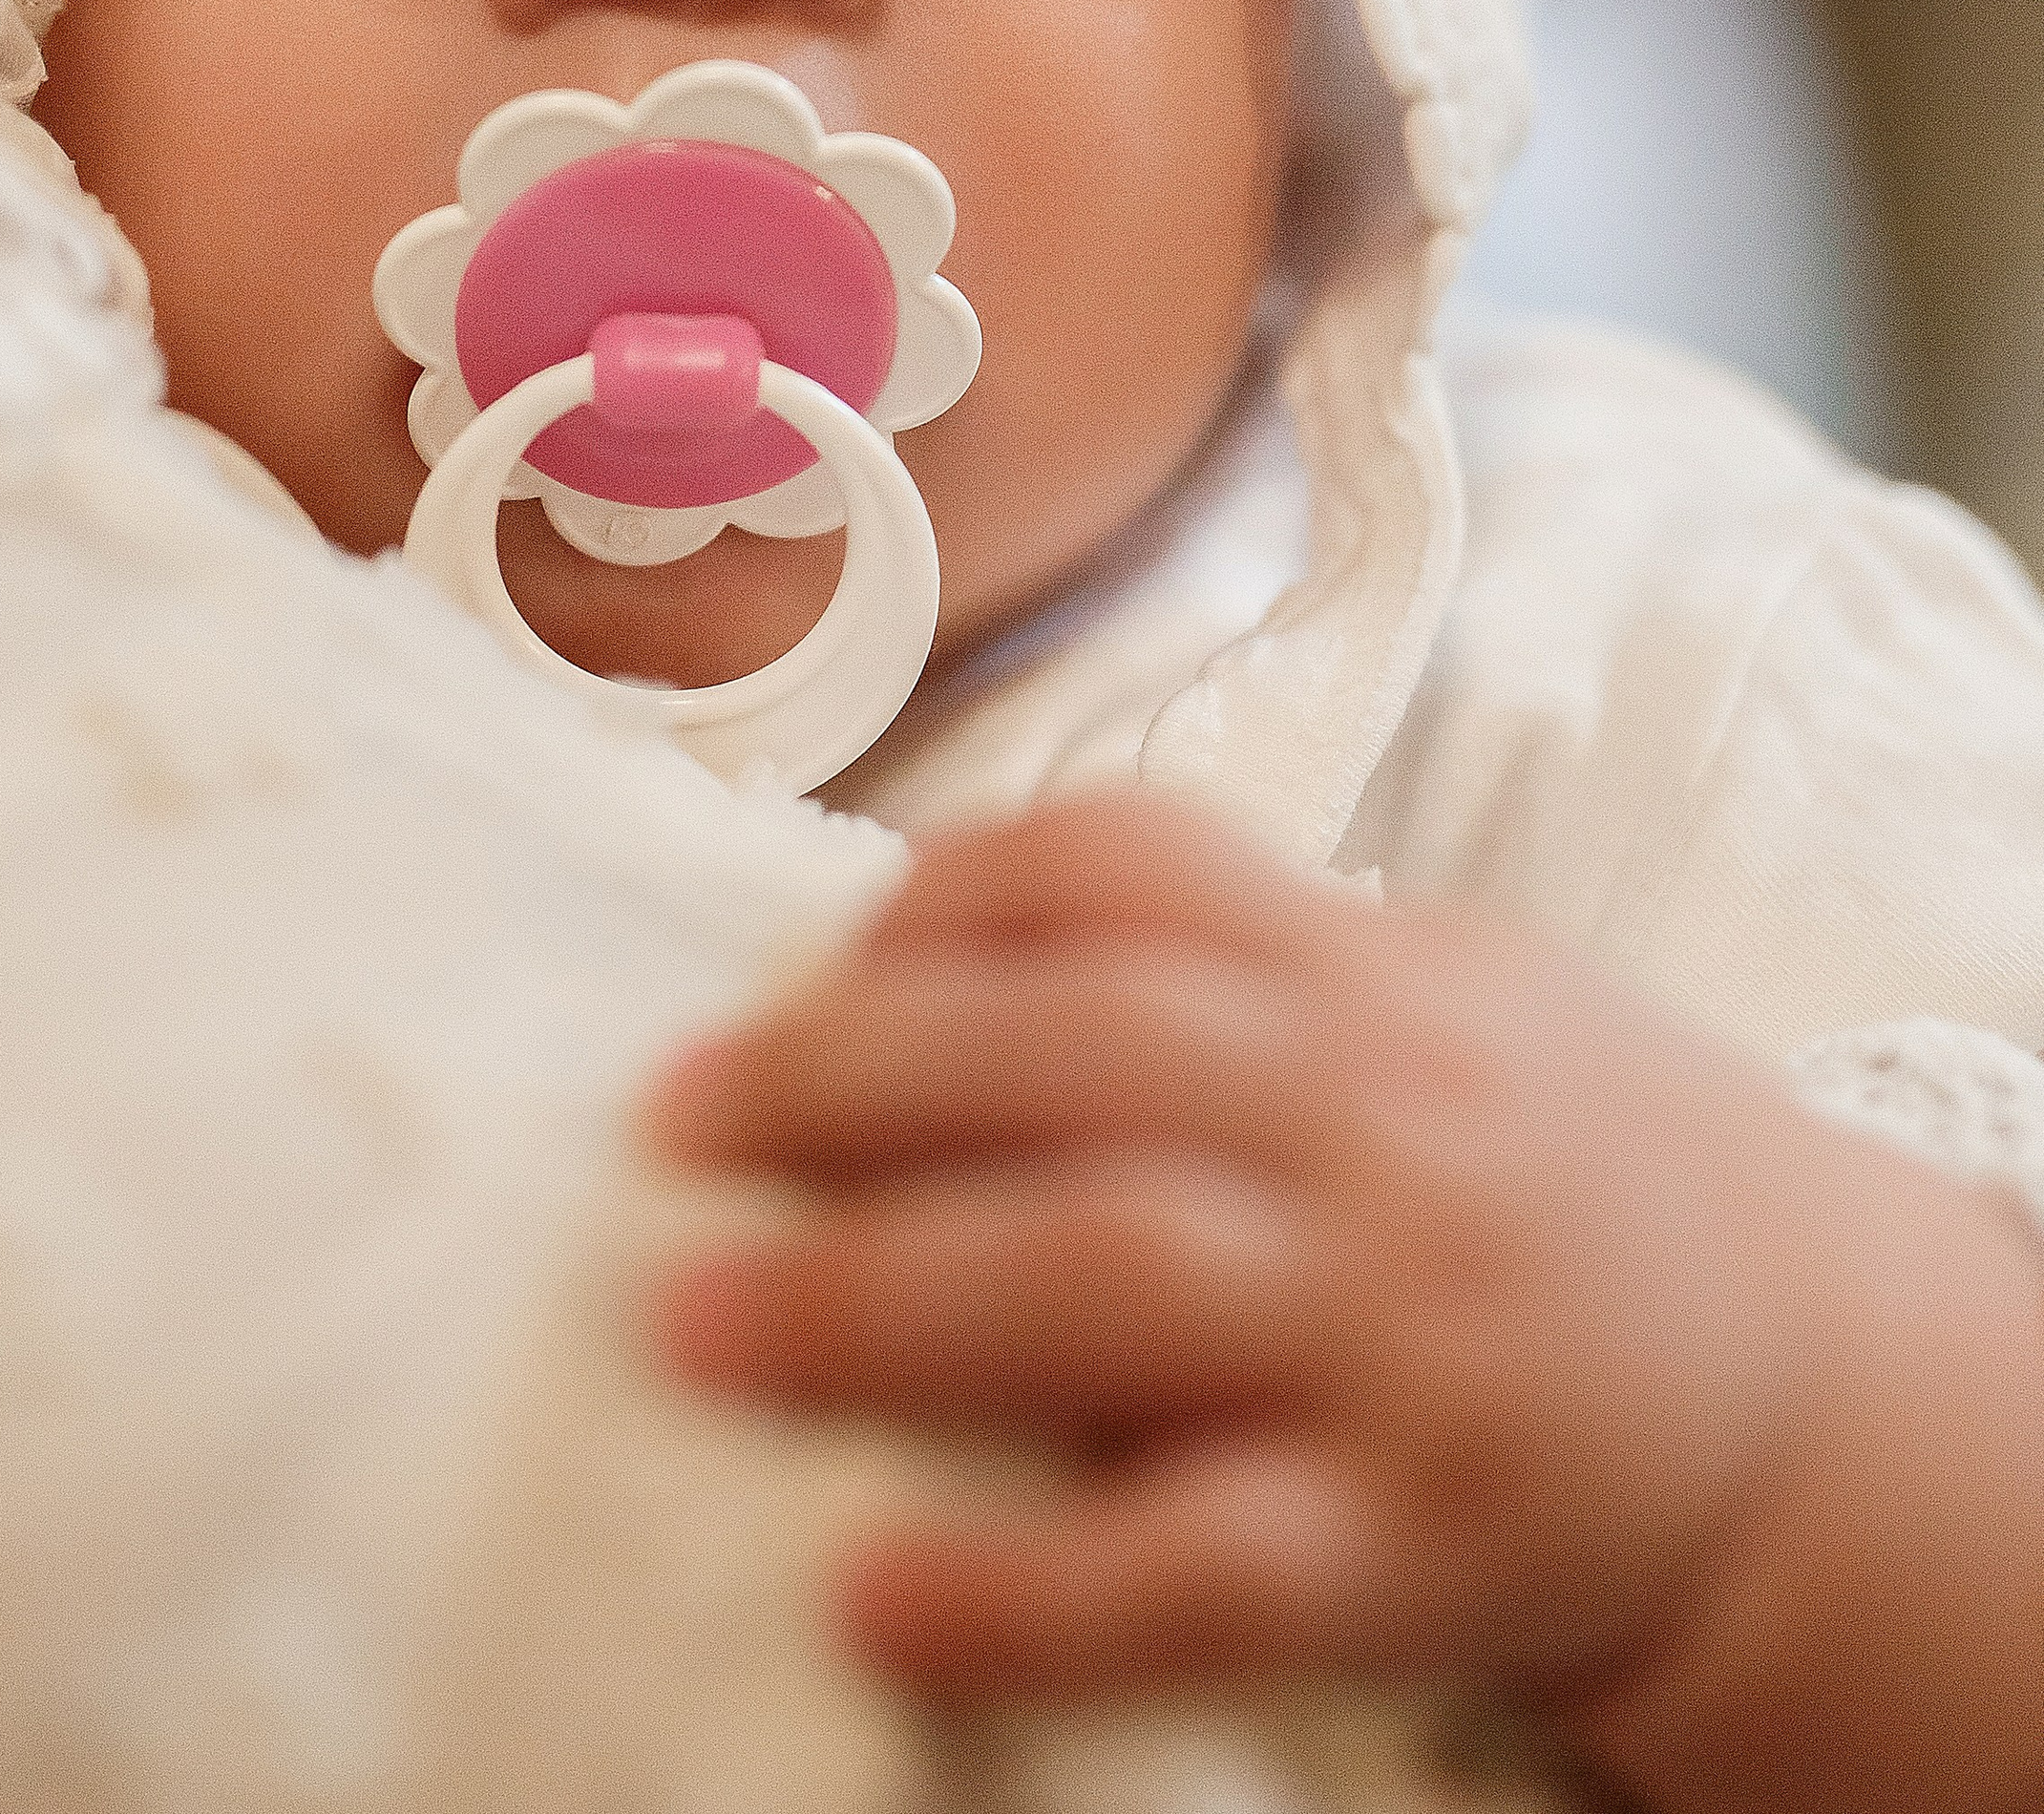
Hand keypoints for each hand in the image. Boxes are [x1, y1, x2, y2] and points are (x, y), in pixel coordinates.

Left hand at [643, 790, 2043, 1813]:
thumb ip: (1209, 976)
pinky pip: (1194, 1565)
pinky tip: (868, 1584)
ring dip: (872, 1297)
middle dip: (839, 1081)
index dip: (930, 902)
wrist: (1792, 1389)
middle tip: (661, 1132)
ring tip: (690, 1325)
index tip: (780, 973)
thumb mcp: (1416, 1001)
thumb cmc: (1534, 1167)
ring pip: (1105, 1278)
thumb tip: (889, 980)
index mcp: (1358, 973)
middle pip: (1074, 1057)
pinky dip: (1019, 1579)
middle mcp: (1371, 1121)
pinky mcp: (1406, 1547)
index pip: (1120, 868)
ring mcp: (1389, 1332)